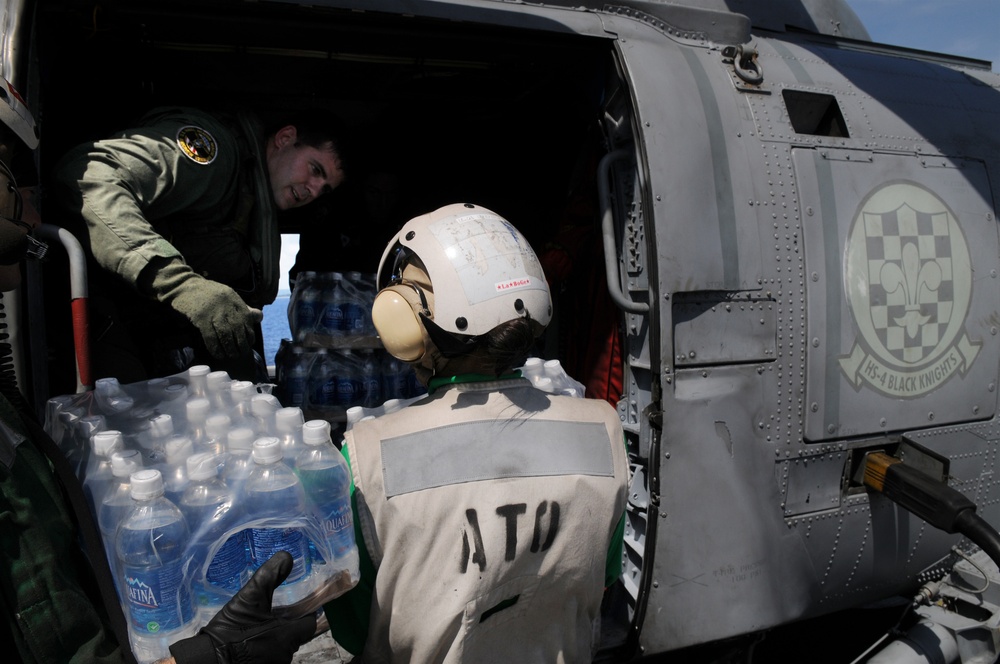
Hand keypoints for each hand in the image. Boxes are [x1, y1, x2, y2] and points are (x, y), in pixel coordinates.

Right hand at [143, 259, 257, 358]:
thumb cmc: (208, 293)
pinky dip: (215, 347)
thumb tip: (259, 317)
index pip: (247, 319)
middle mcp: (226, 305)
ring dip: (230, 348)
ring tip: (231, 355)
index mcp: (234, 299)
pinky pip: (210, 336)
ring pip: (226, 334)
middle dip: (241, 344)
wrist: (184, 285)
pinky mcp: (200, 317)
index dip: (249, 333)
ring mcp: (213, 311)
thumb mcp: (228, 296)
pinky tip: (218, 354)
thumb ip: (243, 307)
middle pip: (238, 328)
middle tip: (241, 353)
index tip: (249, 343)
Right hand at [168, 552, 317, 663]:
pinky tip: (252, 640)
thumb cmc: (230, 629)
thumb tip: (287, 556)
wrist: (208, 659)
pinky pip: (272, 655)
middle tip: (270, 615)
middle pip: (297, 635)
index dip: (305, 613)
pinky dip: (266, 647)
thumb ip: (269, 576)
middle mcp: (286, 654)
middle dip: (287, 625)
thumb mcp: (249, 598)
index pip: (310, 624)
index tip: (295, 606)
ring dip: (276, 636)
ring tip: (258, 628)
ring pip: (284, 646)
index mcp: (288, 636)